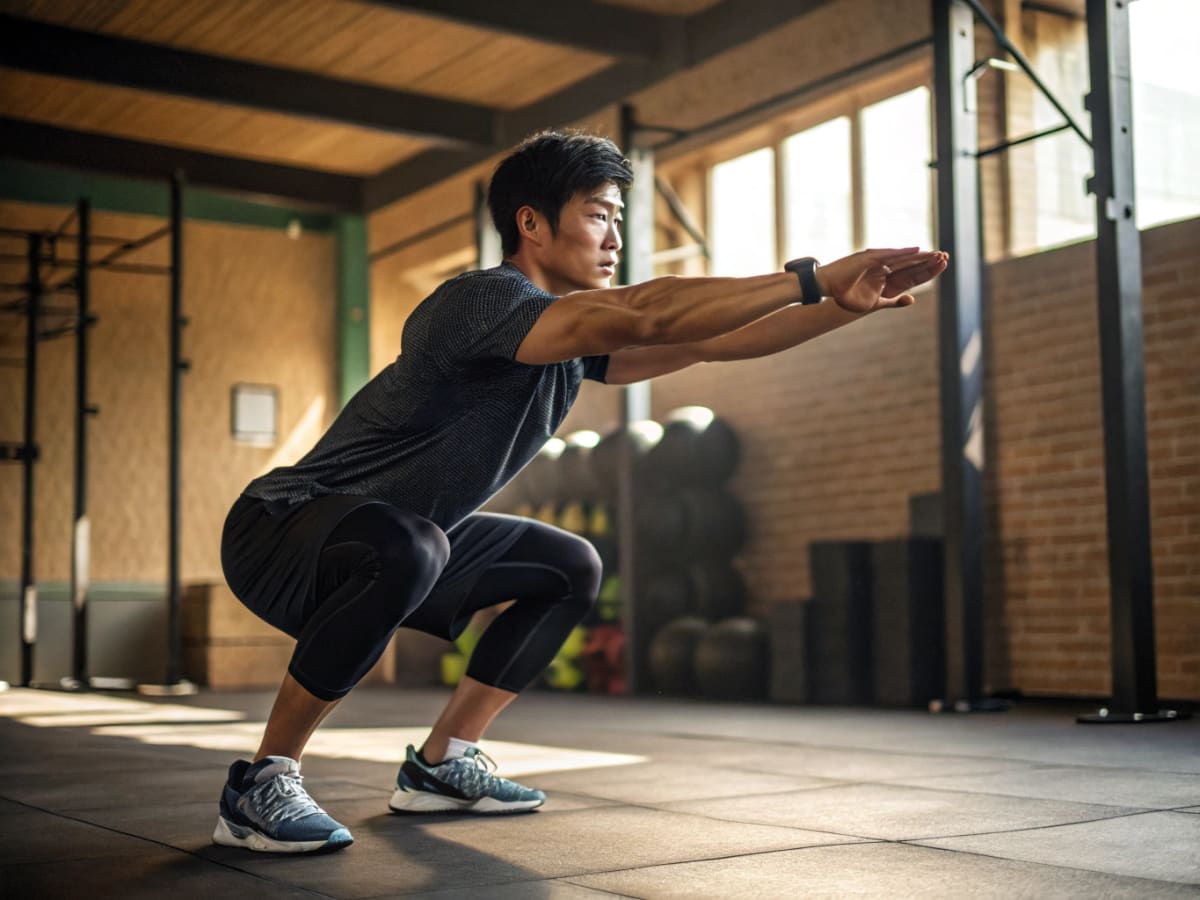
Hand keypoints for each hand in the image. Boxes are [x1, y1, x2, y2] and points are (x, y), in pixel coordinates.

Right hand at [816, 248, 948, 314]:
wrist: (829, 291)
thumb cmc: (848, 297)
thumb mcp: (876, 304)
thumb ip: (894, 302)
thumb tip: (911, 300)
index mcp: (889, 279)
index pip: (913, 274)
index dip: (928, 271)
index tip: (943, 266)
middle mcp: (886, 268)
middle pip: (912, 264)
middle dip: (929, 262)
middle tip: (946, 256)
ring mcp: (878, 262)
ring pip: (904, 258)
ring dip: (920, 256)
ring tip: (936, 254)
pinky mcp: (869, 259)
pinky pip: (889, 255)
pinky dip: (903, 253)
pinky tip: (916, 251)